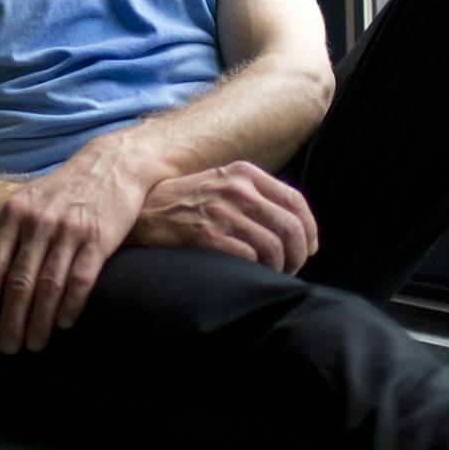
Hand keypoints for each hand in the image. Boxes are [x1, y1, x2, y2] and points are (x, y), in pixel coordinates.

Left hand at [0, 143, 151, 354]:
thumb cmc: (66, 188)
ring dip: (40, 321)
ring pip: (49, 285)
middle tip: (8, 347)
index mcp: (16, 213)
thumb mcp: (30, 200)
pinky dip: (71, 305)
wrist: (113, 163)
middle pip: (20, 281)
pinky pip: (81, 279)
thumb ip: (8, 233)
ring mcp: (70, 230)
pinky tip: (64, 324)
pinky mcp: (100, 238)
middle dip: (11, 319)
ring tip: (34, 344)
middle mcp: (40, 222)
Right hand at [127, 162, 317, 275]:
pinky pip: (250, 258)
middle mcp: (237, 188)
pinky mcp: (207, 234)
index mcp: (244, 173)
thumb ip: (252, 196)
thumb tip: (290, 226)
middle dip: (298, 254)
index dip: (309, 229)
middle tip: (292, 269)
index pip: (294, 201)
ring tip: (271, 275)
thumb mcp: (218, 184)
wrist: (139, 211)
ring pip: (274, 246)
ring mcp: (222, 211)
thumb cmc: (181, 203)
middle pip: (290, 226)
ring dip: (279, 268)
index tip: (309, 248)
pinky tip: (250, 275)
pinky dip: (256, 271)